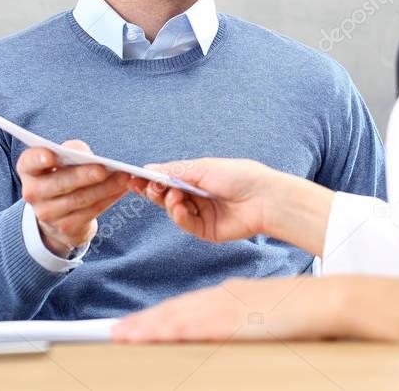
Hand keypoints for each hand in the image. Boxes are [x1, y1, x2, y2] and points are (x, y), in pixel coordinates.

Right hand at [17, 140, 130, 255]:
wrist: (58, 215)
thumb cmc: (63, 176)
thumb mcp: (61, 162)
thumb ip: (70, 152)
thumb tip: (87, 155)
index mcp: (29, 171)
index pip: (28, 162)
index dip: (38, 158)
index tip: (51, 155)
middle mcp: (33, 193)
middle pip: (60, 183)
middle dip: (84, 175)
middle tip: (104, 169)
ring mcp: (48, 213)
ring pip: (80, 198)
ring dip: (105, 187)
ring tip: (124, 177)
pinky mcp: (67, 227)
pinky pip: (92, 211)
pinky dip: (109, 198)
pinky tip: (122, 189)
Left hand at [112, 276, 342, 342]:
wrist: (325, 301)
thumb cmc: (302, 311)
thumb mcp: (266, 315)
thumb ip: (244, 320)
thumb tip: (228, 330)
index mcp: (232, 297)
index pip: (188, 308)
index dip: (161, 317)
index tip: (139, 327)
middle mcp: (224, 298)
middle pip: (176, 311)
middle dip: (144, 323)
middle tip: (117, 333)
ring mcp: (228, 308)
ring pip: (178, 317)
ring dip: (147, 327)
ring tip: (122, 336)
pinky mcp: (233, 320)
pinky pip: (193, 326)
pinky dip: (169, 330)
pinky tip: (152, 336)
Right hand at [128, 158, 334, 254]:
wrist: (266, 198)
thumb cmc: (240, 176)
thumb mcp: (205, 168)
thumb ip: (176, 170)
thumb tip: (150, 168)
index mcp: (200, 178)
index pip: (169, 179)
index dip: (152, 178)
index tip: (133, 177)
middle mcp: (199, 196)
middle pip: (167, 196)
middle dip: (154, 191)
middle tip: (142, 186)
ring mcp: (203, 214)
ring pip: (174, 211)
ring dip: (168, 202)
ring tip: (172, 193)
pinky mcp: (207, 231)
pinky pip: (186, 224)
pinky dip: (179, 215)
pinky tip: (181, 206)